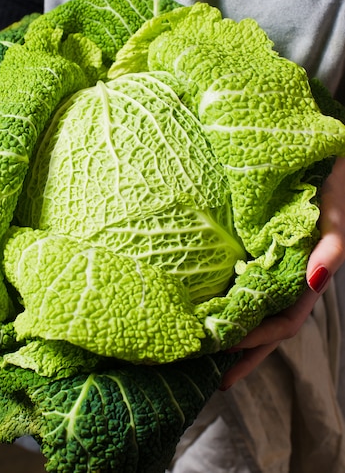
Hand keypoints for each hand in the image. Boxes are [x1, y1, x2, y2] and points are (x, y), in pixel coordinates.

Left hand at [219, 156, 344, 389]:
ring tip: (202, 351)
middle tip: (212, 376)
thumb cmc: (329, 182)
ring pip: (252, 309)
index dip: (258, 343)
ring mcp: (273, 266)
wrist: (319, 157)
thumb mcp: (335, 210)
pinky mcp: (257, 250)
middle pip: (265, 328)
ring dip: (233, 332)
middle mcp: (289, 278)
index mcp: (307, 278)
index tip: (225, 354)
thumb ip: (334, 243)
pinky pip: (242, 281)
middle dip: (243, 354)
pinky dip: (227, 298)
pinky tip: (206, 305)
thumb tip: (317, 280)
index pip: (283, 323)